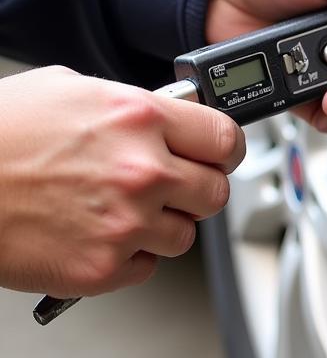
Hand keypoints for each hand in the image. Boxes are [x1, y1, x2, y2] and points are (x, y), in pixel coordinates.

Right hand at [0, 66, 244, 297]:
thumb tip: (166, 115)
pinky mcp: (103, 268)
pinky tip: (99, 234)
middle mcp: (143, 171)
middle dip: (196, 189)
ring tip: (121, 211)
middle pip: (216, 193)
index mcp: (141, 118)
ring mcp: (126, 224)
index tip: (219, 155)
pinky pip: (147, 267)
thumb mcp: (70, 89)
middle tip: (172, 186)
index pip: (226, 139)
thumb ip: (132, 106)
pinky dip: (130, 256)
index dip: (224, 149)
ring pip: (185, 236)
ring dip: (162, 226)